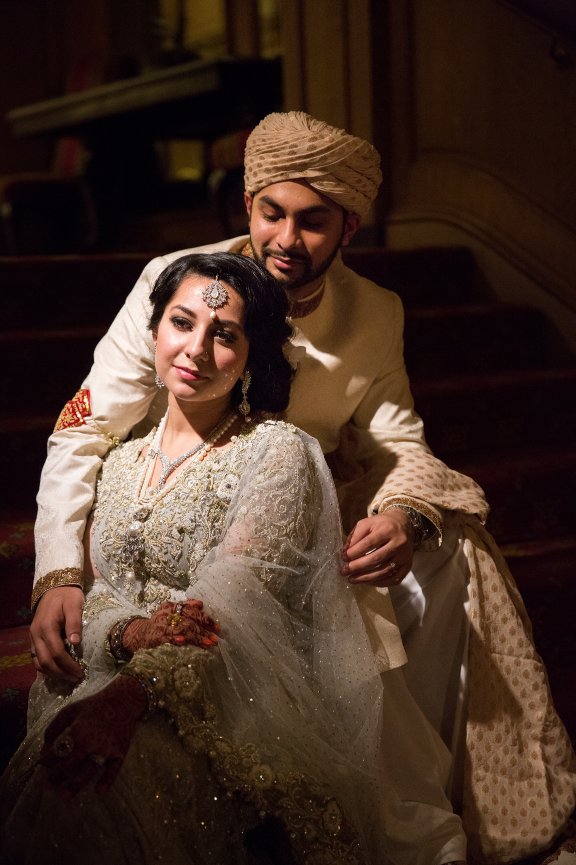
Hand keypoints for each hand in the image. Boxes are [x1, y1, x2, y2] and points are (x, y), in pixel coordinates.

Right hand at [30, 586, 84, 682]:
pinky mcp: (34, 638)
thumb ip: (75, 622)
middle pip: (46, 661)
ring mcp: (33, 637)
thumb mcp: (75, 604)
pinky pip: (36, 658)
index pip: (56, 653)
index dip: (68, 665)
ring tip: (69, 678)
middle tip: (77, 679)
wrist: (55, 587)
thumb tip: (76, 642)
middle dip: (62, 673)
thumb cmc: (68, 595)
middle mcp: (36, 634)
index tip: (81, 672)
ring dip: (53, 673)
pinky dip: (46, 667)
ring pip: (39, 662)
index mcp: (47, 626)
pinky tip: (58, 670)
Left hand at [39, 675, 146, 796]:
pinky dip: (108, 780)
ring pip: (89, 769)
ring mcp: (107, 748)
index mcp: (78, 730)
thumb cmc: (94, 705)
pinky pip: (114, 768)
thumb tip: (44, 748)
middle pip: (72, 763)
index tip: (42, 765)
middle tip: (48, 787)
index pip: (59, 750)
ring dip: (76, 784)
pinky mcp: (120, 751)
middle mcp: (92, 741)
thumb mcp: (70, 710)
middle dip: (58, 776)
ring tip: (64, 796)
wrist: (124, 700)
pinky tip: (100, 791)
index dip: (48, 759)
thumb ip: (55, 727)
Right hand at [122, 599, 218, 654]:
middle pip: (189, 620)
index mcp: (172, 606)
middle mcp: (167, 614)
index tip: (216, 626)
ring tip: (209, 643)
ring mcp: (162, 625)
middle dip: (204, 630)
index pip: (191, 610)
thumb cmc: (159, 622)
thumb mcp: (170, 610)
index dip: (204, 618)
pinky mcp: (157, 636)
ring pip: (183, 629)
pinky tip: (184, 642)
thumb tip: (201, 603)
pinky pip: (168, 637)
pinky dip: (177, 639)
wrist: (139, 633)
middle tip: (215, 637)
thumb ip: (185, 605)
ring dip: (197, 637)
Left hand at [341, 510, 413, 586]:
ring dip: (366, 578)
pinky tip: (368, 582)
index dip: (354, 552)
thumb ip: (355, 536)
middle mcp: (398, 543)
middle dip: (357, 567)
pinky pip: (394, 579)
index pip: (369, 543)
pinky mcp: (408, 565)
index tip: (343, 558)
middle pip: (376, 558)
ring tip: (352, 579)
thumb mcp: (367, 523)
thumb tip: (345, 552)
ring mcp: (405, 555)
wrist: (404, 524)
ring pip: (384, 571)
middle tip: (344, 571)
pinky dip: (380, 583)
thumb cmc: (381, 524)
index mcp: (387, 529)